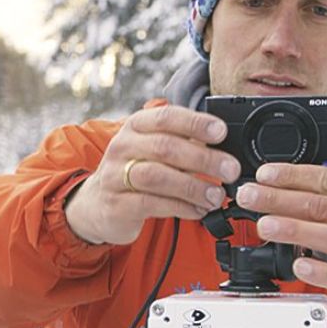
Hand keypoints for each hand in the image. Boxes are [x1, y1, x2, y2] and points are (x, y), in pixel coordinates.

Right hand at [64, 106, 241, 244]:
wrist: (96, 204)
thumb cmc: (135, 172)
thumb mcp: (154, 150)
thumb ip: (184, 145)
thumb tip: (225, 150)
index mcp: (135, 127)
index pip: (166, 117)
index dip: (195, 123)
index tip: (221, 133)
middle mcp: (122, 147)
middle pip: (165, 147)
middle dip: (203, 159)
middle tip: (230, 170)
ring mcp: (115, 176)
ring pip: (157, 177)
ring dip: (193, 186)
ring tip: (216, 196)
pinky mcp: (116, 204)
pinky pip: (151, 204)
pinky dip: (180, 207)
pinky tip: (198, 210)